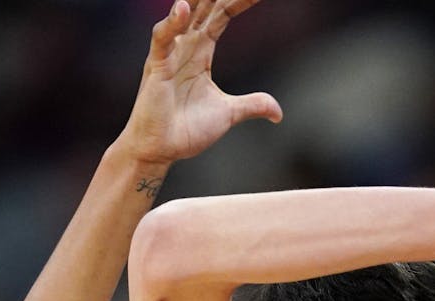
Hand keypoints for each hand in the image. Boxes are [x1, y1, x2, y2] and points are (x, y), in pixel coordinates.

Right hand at [116, 0, 282, 167]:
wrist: (161, 151)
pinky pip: (162, 39)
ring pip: (183, 15)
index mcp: (201, 51)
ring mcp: (170, 54)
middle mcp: (185, 46)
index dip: (239, 1)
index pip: (222, 15)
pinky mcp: (156, 67)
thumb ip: (252, 105)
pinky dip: (171, 23)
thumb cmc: (186, 130)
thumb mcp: (228, 114)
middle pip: (205, 8)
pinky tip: (182, 7)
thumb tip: (278, 112)